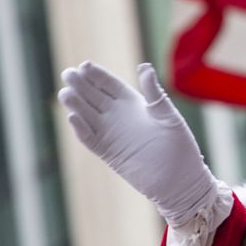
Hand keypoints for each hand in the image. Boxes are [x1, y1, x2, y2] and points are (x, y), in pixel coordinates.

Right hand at [57, 61, 216, 223]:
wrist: (180, 180)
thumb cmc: (180, 146)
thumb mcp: (169, 116)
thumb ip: (154, 93)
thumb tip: (145, 66)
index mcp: (134, 103)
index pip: (109, 84)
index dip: (97, 75)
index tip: (85, 65)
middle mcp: (118, 116)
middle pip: (93, 96)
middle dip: (80, 85)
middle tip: (68, 74)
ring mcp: (111, 134)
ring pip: (86, 115)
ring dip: (75, 105)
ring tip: (65, 93)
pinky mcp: (108, 153)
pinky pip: (89, 139)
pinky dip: (80, 129)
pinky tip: (74, 118)